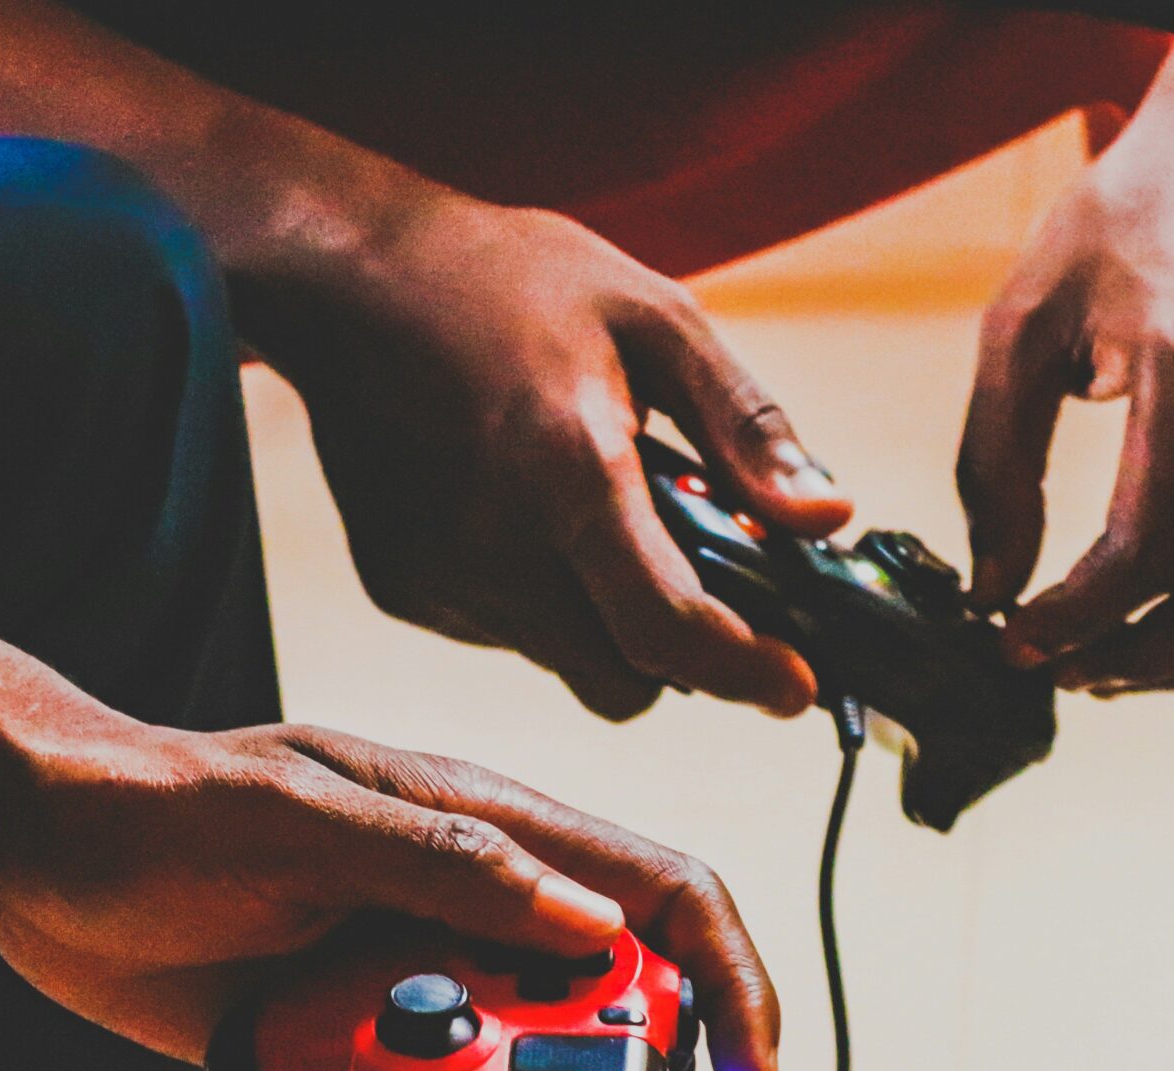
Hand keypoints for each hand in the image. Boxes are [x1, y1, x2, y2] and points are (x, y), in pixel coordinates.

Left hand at [0, 714, 779, 1070]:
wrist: (22, 845)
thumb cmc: (156, 803)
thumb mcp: (303, 815)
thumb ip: (448, 860)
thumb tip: (597, 924)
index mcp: (482, 831)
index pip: (657, 894)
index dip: (729, 983)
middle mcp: (466, 913)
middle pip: (602, 1009)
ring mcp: (407, 986)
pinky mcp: (342, 1053)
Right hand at [250, 190, 851, 719]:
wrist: (344, 278)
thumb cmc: (511, 280)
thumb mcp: (655, 320)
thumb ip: (748, 429)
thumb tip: (829, 518)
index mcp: (569, 470)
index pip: (667, 630)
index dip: (744, 673)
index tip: (792, 689)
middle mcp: (495, 544)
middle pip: (621, 679)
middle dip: (675, 652)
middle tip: (695, 582)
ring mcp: (439, 575)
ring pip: (563, 661)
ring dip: (601, 619)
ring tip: (588, 516)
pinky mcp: (401, 587)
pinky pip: (502, 634)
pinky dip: (536, 598)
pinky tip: (519, 511)